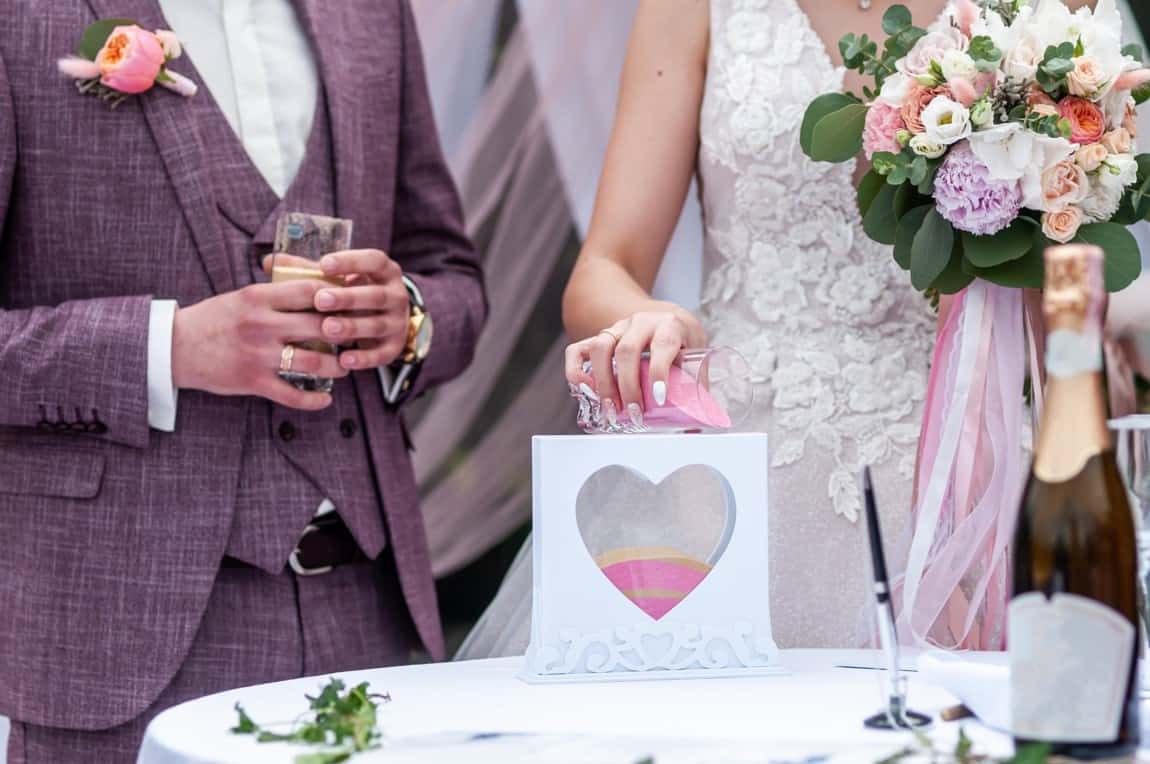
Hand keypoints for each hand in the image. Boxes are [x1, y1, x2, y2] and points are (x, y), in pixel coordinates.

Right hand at [172, 280, 347, 409]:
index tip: (349, 302)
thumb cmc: (214, 319)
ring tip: (344, 366)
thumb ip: (276, 293)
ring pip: (313, 363)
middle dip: (344, 333)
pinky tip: (325, 399)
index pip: (310, 290)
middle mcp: (262, 324)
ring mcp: (259, 355)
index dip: (336, 296)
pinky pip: (292, 394)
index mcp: (259, 297)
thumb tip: (315, 285)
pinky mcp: (253, 382)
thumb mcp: (242, 296)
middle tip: (354, 337)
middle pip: (319, 326)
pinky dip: (313, 400)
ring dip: (336, 367)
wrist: (175, 347)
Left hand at [263, 250, 409, 370]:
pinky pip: (381, 354)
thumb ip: (309, 270)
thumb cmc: (351, 294)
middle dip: (348, 298)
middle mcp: (396, 295)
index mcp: (384, 271)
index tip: (324, 263)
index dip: (351, 261)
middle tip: (320, 300)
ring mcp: (398, 322)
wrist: (384, 320)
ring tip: (327, 329)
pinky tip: (344, 360)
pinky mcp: (395, 347)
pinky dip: (364, 358)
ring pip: (378, 325)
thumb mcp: (339, 279)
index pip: (374, 260)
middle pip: (375, 296)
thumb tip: (269, 262)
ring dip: (353, 327)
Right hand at [564, 308, 705, 424]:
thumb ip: (696, 386)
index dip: (658, 372)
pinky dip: (575, 370)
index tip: (659, 398)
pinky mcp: (601, 338)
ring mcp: (618, 328)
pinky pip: (578, 350)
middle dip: (628, 387)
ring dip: (604, 383)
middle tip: (633, 413)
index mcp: (670, 325)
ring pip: (601, 348)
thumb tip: (694, 426)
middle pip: (627, 350)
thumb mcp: (697, 357)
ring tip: (611, 409)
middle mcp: (641, 322)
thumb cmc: (683, 341)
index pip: (663, 345)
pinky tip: (586, 390)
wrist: (669, 317)